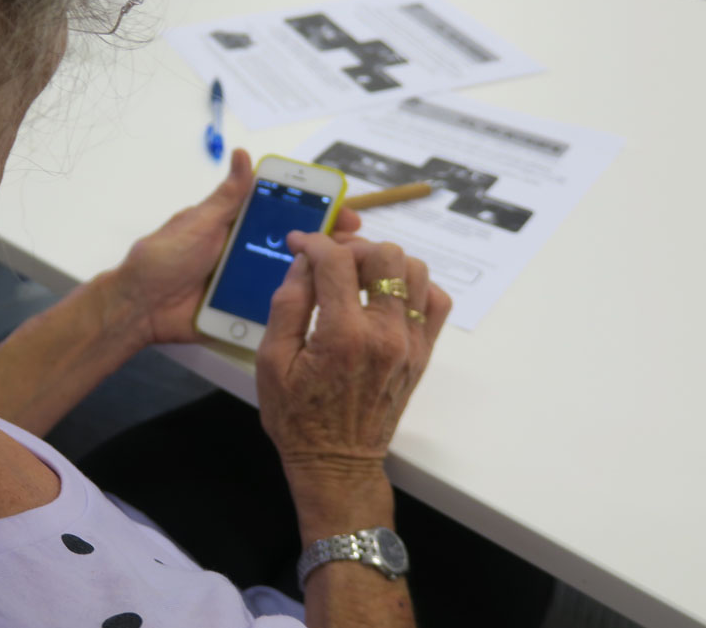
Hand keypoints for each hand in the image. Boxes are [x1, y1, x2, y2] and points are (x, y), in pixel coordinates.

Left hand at [111, 150, 361, 345]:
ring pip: (289, 278)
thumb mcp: (197, 223)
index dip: (315, 212)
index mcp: (236, 226)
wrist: (139, 309)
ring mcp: (245, 283)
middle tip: (356, 248)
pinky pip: (273, 309)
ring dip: (316, 278)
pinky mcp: (241, 311)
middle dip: (327, 246)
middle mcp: (245, 253)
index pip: (283, 213)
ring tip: (349, 278)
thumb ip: (226, 197)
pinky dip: (294, 308)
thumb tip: (241, 153)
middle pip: (294, 247)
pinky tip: (321, 307)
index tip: (343, 210)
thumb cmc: (162, 259)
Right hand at [255, 231, 450, 478]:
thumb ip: (287, 303)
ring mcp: (409, 344)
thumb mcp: (270, 360)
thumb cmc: (296, 417)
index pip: (336, 261)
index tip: (300, 244)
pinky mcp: (422, 353)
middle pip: (384, 255)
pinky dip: (415, 287)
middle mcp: (384, 335)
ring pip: (415, 271)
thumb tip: (303, 261)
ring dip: (384, 263)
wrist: (336, 462)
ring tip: (358, 275)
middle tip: (329, 259)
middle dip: (351, 247)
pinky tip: (387, 295)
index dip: (314, 242)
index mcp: (342, 336)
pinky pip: (435, 301)